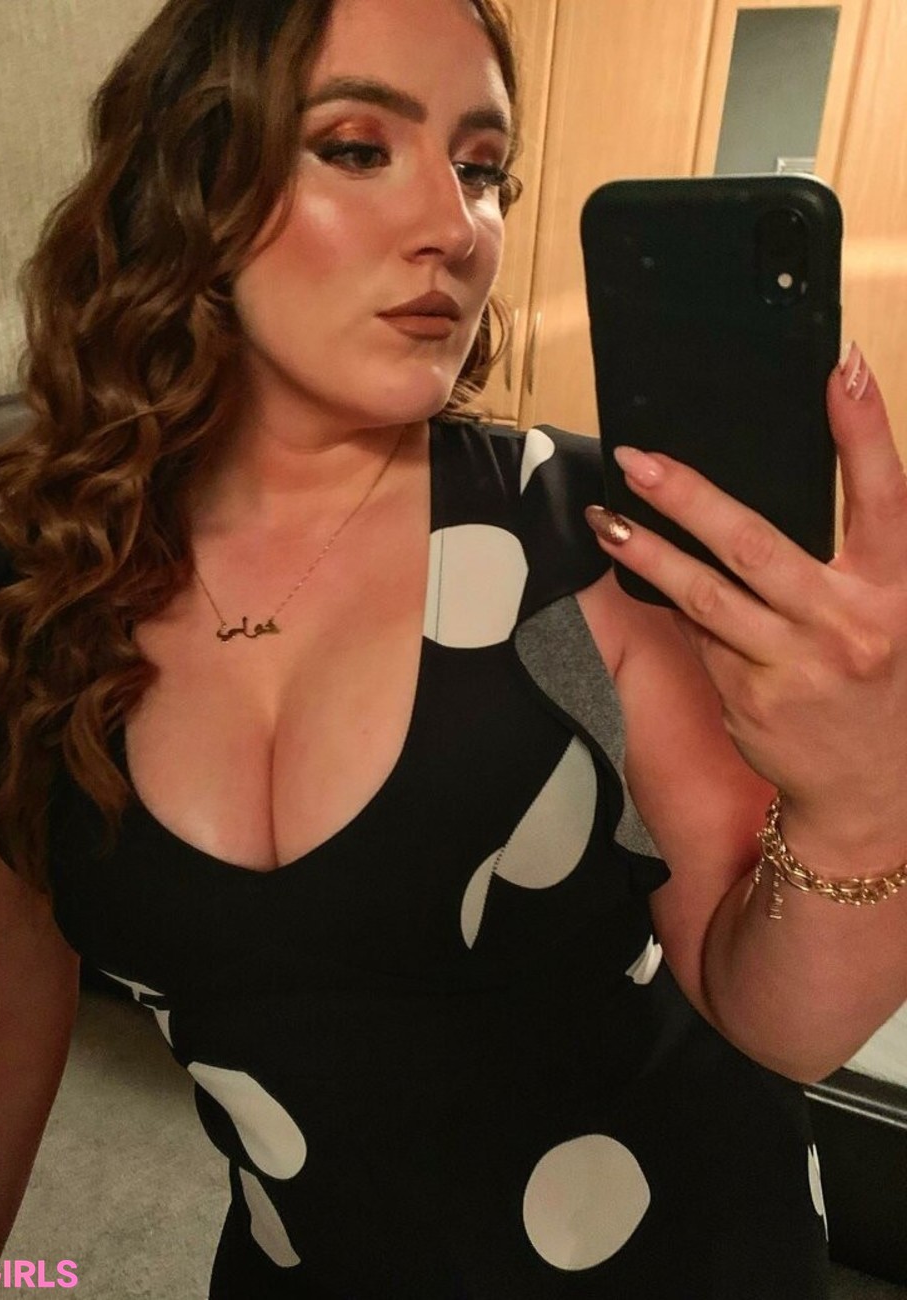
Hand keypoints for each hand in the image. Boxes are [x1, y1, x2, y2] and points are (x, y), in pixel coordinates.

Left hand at [586, 345, 906, 858]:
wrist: (870, 791)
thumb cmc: (878, 685)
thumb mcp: (892, 614)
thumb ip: (856, 558)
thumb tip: (770, 496)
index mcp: (896, 591)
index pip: (885, 496)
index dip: (865, 431)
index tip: (839, 368)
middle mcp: (848, 624)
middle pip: (757, 543)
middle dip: (689, 497)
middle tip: (638, 460)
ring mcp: (795, 666)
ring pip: (705, 595)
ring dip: (647, 554)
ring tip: (607, 522)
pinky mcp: (750, 698)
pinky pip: (699, 637)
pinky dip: (673, 606)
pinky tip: (642, 579)